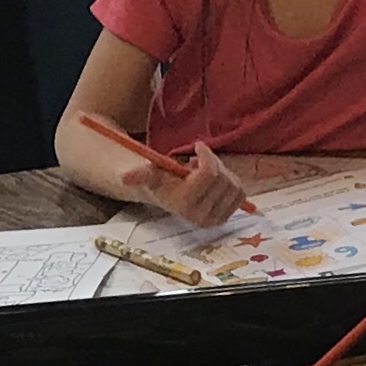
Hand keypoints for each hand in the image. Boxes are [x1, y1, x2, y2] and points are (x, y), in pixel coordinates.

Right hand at [124, 141, 247, 227]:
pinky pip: (240, 192)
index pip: (209, 173)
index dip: (206, 155)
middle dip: (212, 162)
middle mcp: (201, 217)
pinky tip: (215, 182)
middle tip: (198, 161)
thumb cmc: (161, 181)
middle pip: (222, 177)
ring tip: (204, 173)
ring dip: (221, 172)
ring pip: (233, 183)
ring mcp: (216, 219)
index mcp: (185, 204)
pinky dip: (230, 182)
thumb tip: (125, 177)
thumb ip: (139, 174)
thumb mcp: (150, 173)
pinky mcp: (227, 217)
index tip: (198, 146)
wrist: (169, 197)